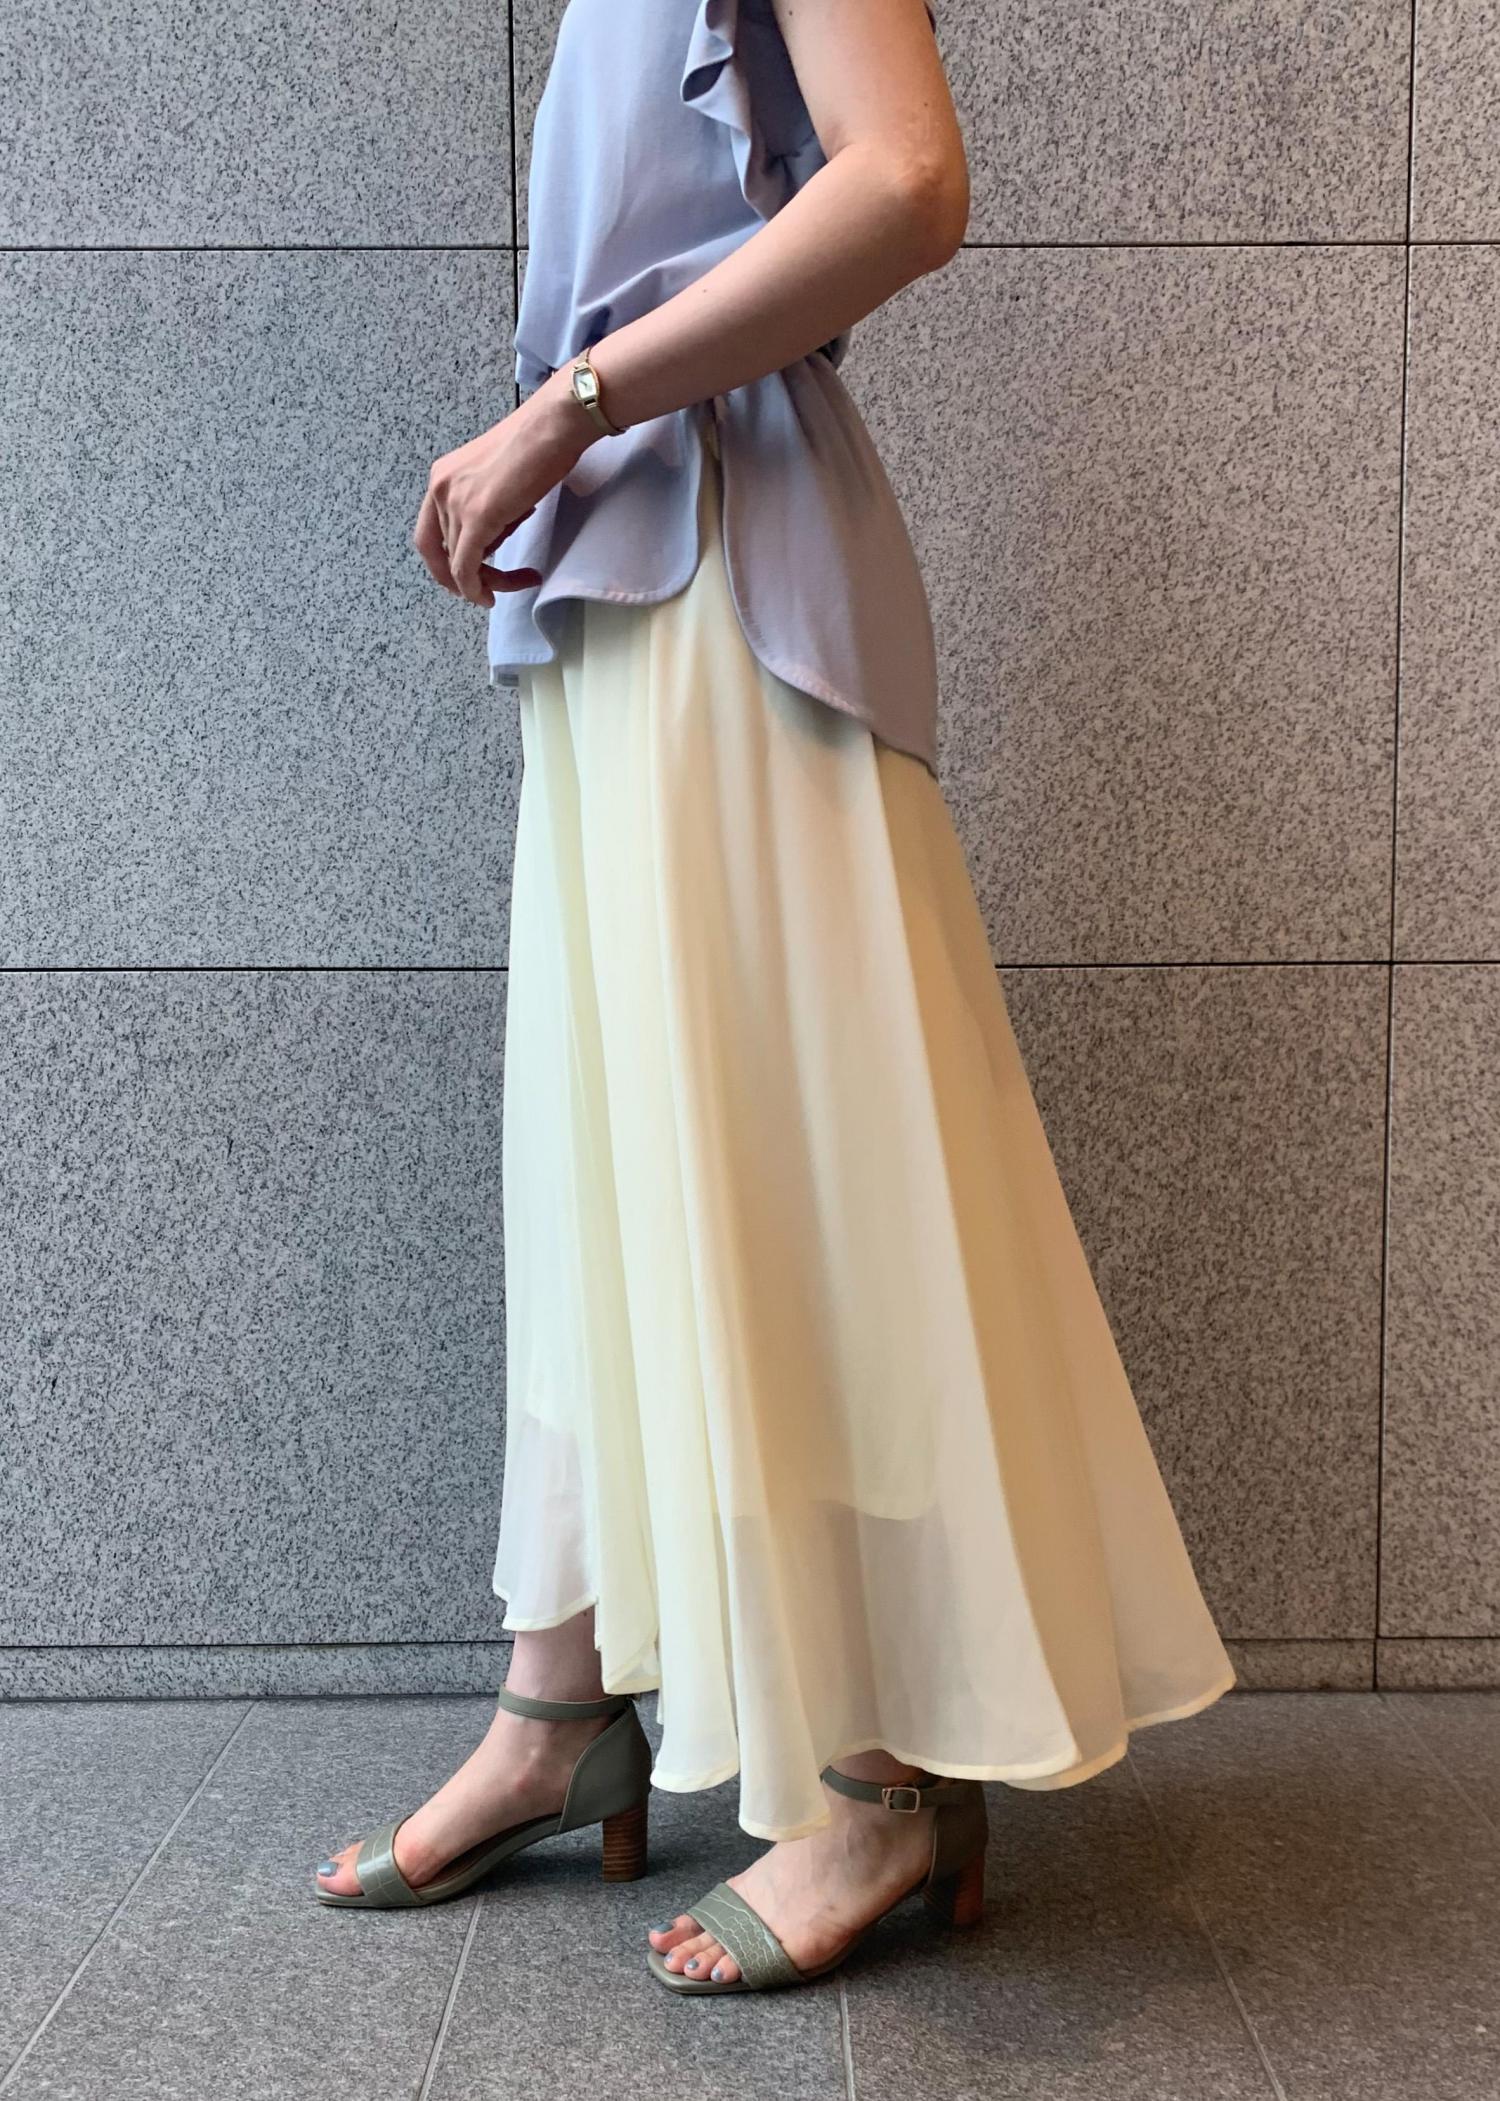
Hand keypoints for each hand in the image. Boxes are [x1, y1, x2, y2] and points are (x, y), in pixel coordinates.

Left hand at [415, 373, 595, 607]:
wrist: (553, 427)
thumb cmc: (537, 445)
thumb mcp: (498, 480)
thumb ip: (485, 508)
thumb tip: (490, 539)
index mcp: (442, 477)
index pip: (431, 534)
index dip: (443, 563)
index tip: (465, 579)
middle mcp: (439, 489)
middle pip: (443, 551)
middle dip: (467, 577)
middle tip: (488, 592)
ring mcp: (455, 503)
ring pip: (459, 562)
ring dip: (487, 580)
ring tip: (522, 579)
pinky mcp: (477, 518)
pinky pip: (466, 567)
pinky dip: (475, 589)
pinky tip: (489, 598)